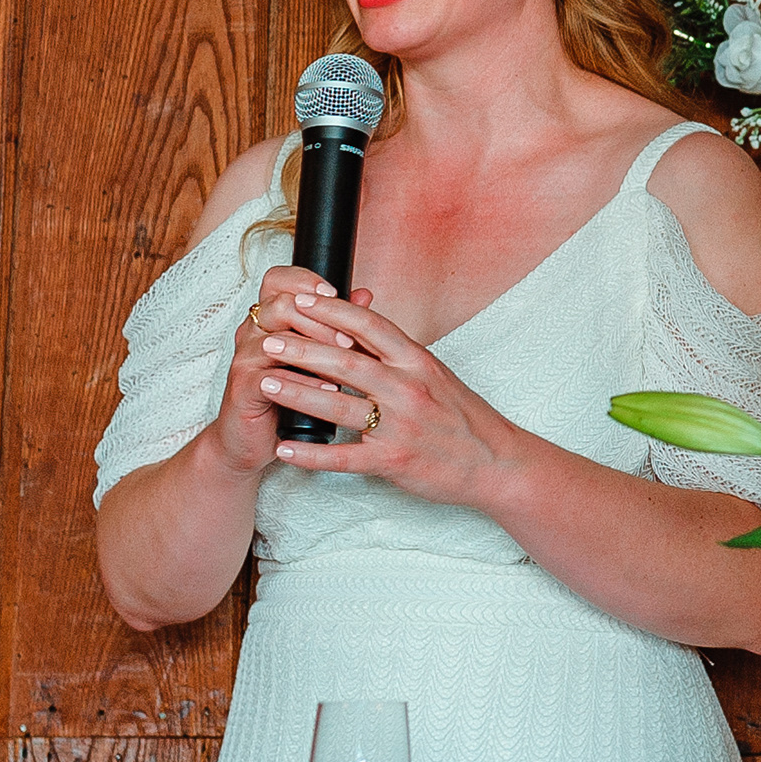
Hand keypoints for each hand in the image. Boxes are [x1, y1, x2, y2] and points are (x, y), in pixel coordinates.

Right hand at [208, 266, 374, 472]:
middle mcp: (252, 332)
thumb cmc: (288, 396)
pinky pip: (272, 377)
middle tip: (349, 340)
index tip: (336, 295)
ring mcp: (245, 359)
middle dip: (320, 319)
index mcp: (268, 318)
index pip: (279, 280)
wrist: (254, 439)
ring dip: (316, 350)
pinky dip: (304, 384)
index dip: (306, 282)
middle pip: (280, 304)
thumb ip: (338, 325)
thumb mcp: (317, 358)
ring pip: (277, 339)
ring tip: (345, 363)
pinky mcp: (242, 387)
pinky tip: (329, 391)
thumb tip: (365, 295)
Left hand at [253, 288, 542, 510]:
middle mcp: (408, 388)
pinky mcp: (393, 461)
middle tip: (267, 338)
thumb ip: (397, 352)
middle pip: (346, 362)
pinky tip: (284, 449)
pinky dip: (310, 455)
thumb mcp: (434, 373)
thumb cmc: (462, 417)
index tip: (301, 299)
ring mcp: (400, 426)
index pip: (370, 326)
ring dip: (297, 393)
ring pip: (339, 406)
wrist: (495, 462)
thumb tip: (363, 322)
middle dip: (301, 349)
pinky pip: (343, 458)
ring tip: (264, 383)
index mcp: (418, 361)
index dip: (332, 311)